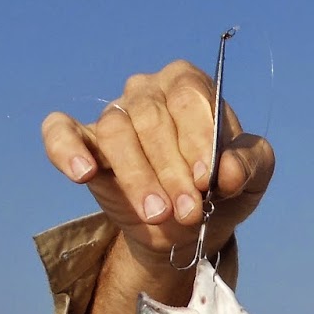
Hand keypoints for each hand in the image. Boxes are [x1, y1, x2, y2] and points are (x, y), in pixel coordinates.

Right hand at [40, 61, 275, 313]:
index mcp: (189, 87)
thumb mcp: (252, 178)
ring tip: (157, 214)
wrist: (188, 226)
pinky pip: (60, 132)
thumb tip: (229, 170)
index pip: (189, 97)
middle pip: (152, 118)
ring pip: (116, 132)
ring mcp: (114, 115)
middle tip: (187, 212)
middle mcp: (147, 92)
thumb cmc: (221, 190)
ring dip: (137, 176)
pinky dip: (66, 149)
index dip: (197, 138)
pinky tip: (83, 173)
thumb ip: (249, 165)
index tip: (205, 180)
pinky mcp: (83, 142)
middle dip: (171, 170)